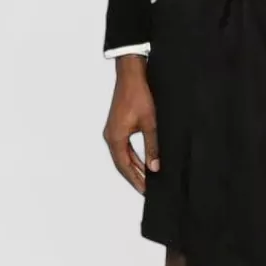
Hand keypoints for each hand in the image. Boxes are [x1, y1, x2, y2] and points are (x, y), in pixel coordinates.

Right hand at [103, 55, 159, 193]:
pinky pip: (124, 147)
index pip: (125, 166)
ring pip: (123, 155)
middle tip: (147, 189)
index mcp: (116, 138)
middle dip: (135, 176)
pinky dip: (133, 156)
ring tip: (146, 179)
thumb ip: (153, 147)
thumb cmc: (139, 95)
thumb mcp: (150, 123)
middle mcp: (111, 136)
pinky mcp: (118, 124)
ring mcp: (113, 130)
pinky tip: (143, 160)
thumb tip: (155, 166)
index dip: (136, 180)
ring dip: (134, 167)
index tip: (145, 191)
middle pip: (122, 163)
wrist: (132, 74)